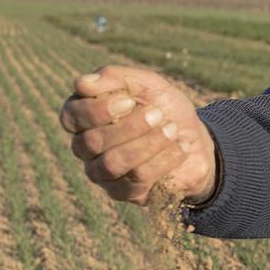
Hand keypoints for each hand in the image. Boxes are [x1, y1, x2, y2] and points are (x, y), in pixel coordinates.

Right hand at [58, 65, 216, 204]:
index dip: (98, 109)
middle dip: (129, 127)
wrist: (197, 141)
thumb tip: (80, 84)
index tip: (129, 100)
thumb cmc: (165, 108)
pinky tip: (181, 147)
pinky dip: (164, 159)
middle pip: (92, 142)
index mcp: (84, 118)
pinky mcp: (124, 192)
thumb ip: (114, 77)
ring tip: (172, 129)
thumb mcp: (147, 84)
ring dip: (147, 144)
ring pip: (113, 163)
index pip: (72, 116)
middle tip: (158, 114)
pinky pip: (138, 179)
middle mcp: (86, 148)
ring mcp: (103, 173)